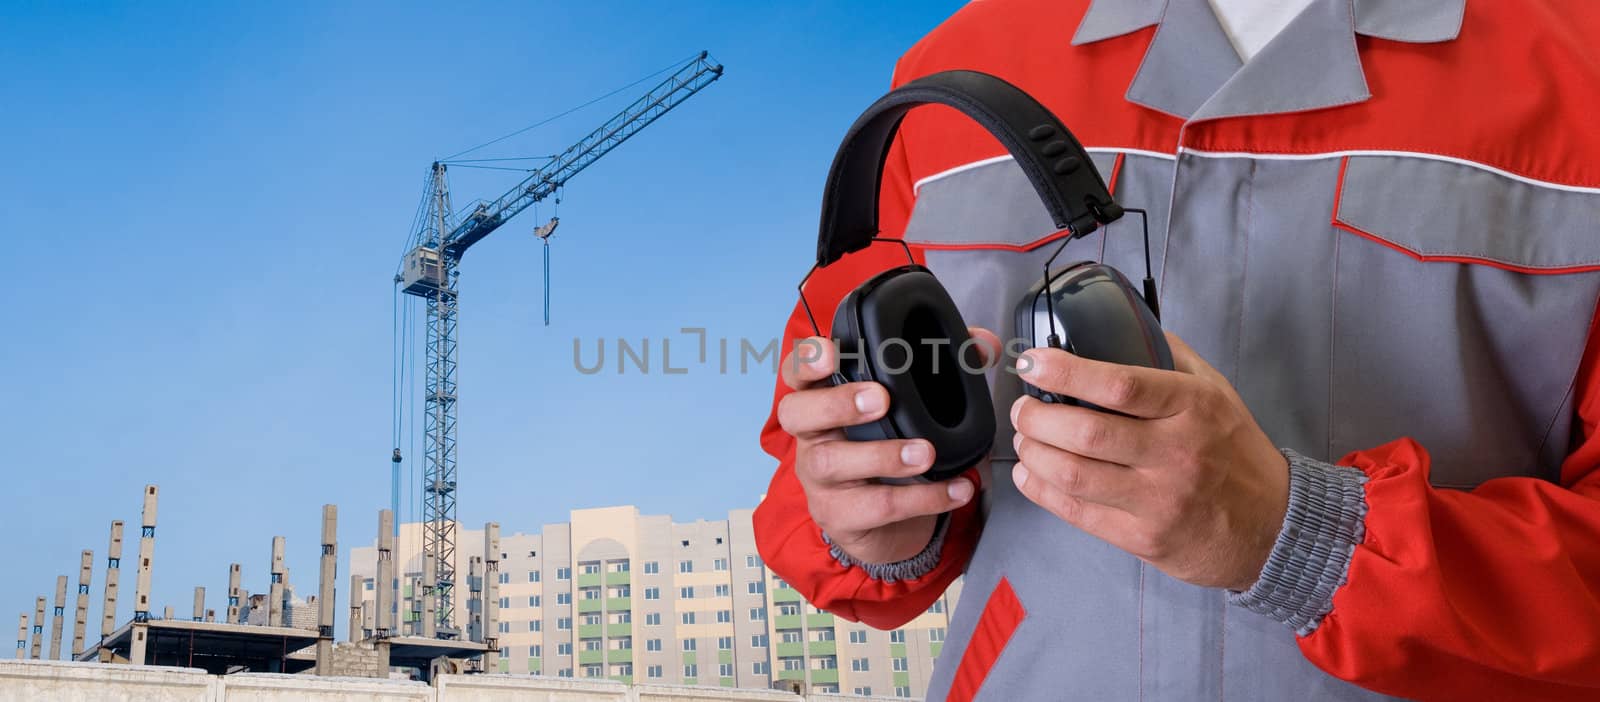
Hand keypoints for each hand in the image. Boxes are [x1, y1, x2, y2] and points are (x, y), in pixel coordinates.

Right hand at [777, 328, 999, 563]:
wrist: (882, 523)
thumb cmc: (889, 446)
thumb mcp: (910, 405)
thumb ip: (945, 367)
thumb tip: (983, 343)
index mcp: (822, 398)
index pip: (797, 372)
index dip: (807, 359)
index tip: (833, 351)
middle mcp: (811, 435)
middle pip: (796, 413)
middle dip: (837, 403)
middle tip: (880, 400)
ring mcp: (818, 478)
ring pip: (832, 462)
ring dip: (882, 455)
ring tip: (925, 452)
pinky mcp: (838, 515)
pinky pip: (874, 507)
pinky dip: (921, 498)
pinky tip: (955, 488)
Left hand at [1009, 333, 1287, 589]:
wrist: (1273, 527)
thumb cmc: (1235, 452)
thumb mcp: (1216, 392)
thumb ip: (1170, 357)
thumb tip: (1120, 321)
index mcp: (1193, 408)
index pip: (1120, 385)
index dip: (1066, 372)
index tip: (1032, 363)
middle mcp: (1176, 453)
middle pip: (1086, 433)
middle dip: (1037, 418)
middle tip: (1023, 408)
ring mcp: (1159, 501)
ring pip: (1074, 476)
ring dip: (1033, 454)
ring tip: (1025, 439)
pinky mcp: (1144, 539)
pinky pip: (1078, 513)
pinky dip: (1042, 491)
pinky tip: (1030, 474)